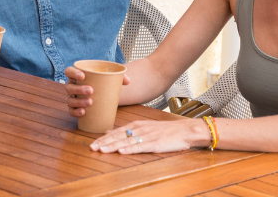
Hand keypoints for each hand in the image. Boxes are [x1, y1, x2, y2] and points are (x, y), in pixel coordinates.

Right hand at [62, 66, 129, 117]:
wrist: (102, 95)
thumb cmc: (103, 83)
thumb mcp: (109, 78)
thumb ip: (119, 77)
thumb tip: (127, 81)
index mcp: (76, 76)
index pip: (69, 71)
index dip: (73, 73)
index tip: (83, 76)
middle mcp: (72, 86)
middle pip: (69, 87)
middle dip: (79, 89)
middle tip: (91, 90)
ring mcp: (72, 98)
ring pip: (70, 100)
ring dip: (78, 101)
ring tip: (90, 102)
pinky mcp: (75, 108)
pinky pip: (71, 111)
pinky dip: (76, 112)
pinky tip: (83, 112)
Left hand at [90, 119, 208, 154]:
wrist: (184, 130)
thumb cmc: (164, 130)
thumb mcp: (143, 127)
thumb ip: (126, 130)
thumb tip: (108, 133)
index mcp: (135, 125)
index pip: (115, 132)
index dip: (103, 139)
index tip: (92, 144)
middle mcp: (139, 129)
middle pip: (118, 137)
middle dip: (104, 143)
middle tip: (92, 148)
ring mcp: (147, 136)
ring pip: (127, 142)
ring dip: (113, 146)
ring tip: (102, 150)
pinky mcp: (155, 144)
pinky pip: (141, 147)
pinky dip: (130, 149)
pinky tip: (122, 151)